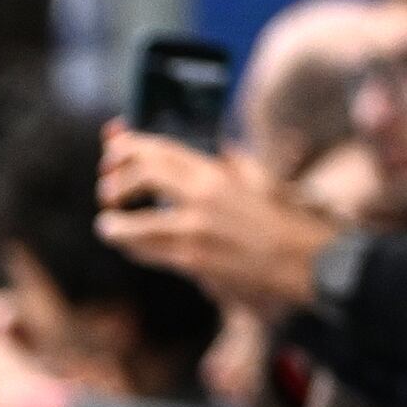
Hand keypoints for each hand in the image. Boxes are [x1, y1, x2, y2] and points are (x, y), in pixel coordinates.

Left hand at [97, 127, 337, 313]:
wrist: (300, 256)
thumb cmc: (273, 217)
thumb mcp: (250, 179)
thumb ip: (219, 160)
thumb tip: (193, 148)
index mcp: (215, 170)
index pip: (159, 148)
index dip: (125, 147)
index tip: (110, 154)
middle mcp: (204, 193)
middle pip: (141, 175)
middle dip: (114, 183)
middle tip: (106, 193)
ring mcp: (196, 227)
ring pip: (132, 224)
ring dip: (111, 225)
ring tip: (108, 225)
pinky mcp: (193, 259)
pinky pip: (146, 252)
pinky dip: (131, 247)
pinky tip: (129, 245)